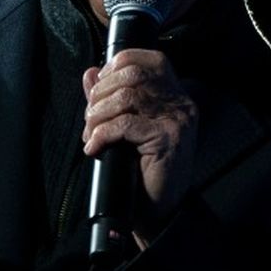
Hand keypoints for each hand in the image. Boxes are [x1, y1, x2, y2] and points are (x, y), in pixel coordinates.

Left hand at [82, 49, 197, 238]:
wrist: (160, 211)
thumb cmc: (144, 171)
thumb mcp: (125, 128)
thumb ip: (110, 98)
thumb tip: (90, 73)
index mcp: (175, 95)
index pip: (150, 59)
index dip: (119, 63)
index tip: (100, 84)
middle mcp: (181, 103)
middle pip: (134, 74)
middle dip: (101, 92)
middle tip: (90, 116)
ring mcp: (177, 120)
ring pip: (127, 97)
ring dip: (99, 113)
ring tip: (91, 133)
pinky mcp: (168, 139)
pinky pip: (125, 124)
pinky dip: (102, 133)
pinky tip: (96, 147)